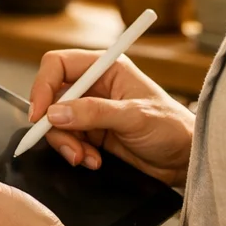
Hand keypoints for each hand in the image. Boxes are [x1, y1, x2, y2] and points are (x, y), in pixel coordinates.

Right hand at [28, 49, 193, 188]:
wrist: (185, 159)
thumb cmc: (172, 128)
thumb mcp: (134, 117)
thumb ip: (94, 113)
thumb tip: (55, 114)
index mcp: (106, 68)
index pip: (59, 64)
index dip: (43, 86)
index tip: (40, 114)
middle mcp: (95, 86)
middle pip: (52, 97)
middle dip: (54, 124)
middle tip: (68, 146)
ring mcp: (91, 110)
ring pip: (56, 122)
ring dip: (66, 144)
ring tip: (86, 158)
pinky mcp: (92, 133)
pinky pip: (68, 140)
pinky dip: (75, 153)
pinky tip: (94, 161)